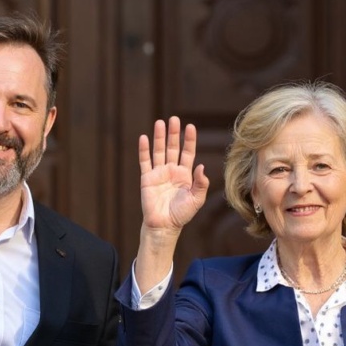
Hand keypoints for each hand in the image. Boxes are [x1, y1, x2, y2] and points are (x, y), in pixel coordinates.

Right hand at [138, 116, 208, 237]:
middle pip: (172, 148)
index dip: (189, 140)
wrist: (164, 226)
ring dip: (159, 137)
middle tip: (174, 119)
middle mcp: (172, 170)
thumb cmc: (182, 214)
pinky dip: (144, 150)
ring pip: (159, 151)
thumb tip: (201, 166)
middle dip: (174, 134)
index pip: (187, 152)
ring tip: (160, 123)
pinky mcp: (147, 178)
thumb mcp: (196, 199)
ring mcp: (159, 173)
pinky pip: (145, 162)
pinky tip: (144, 138)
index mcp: (185, 174)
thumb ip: (200, 183)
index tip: (190, 126)